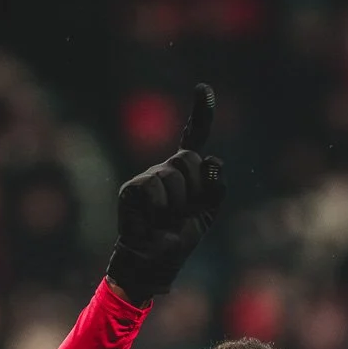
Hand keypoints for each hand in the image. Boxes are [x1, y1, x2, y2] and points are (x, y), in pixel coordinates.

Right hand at [107, 84, 224, 302]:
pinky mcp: (132, 189)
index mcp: (185, 173)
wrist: (154, 261)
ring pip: (176, 174)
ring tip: (168, 220)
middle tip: (185, 212)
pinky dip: (161, 207)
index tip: (203, 87)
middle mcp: (164, 170)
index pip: (194, 136)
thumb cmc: (179, 238)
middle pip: (190, 158)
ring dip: (180, 203)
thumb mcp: (207, 213)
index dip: (200, 112)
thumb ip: (215, 186)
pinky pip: (156, 187)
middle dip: (196, 188)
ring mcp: (147, 178)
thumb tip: (214, 158)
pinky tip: (153, 221)